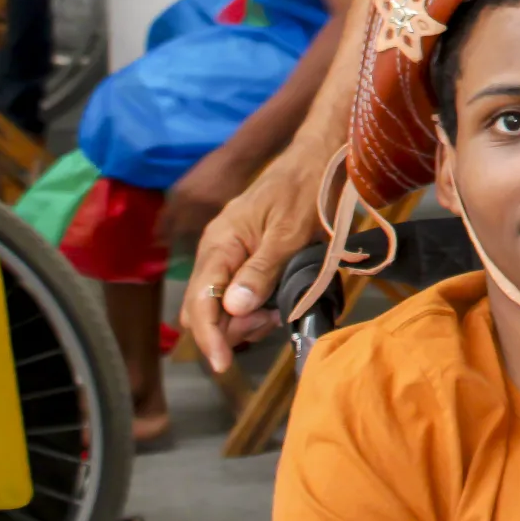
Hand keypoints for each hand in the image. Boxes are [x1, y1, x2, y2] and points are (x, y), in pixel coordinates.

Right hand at [179, 145, 323, 372]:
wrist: (320, 156)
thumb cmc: (307, 188)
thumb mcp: (290, 232)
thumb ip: (261, 271)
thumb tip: (232, 310)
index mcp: (220, 244)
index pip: (199, 302)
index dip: (209, 337)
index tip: (223, 364)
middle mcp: (217, 250)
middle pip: (204, 309)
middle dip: (230, 329)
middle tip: (269, 322)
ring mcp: (231, 252)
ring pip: (222, 305)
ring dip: (245, 319)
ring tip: (278, 309)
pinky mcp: (247, 255)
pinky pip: (239, 291)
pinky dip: (255, 305)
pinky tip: (279, 299)